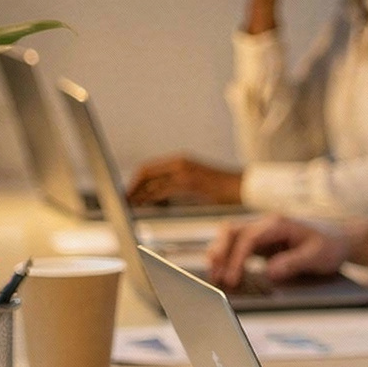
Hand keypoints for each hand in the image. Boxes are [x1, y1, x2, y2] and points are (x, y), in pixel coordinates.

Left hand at [127, 154, 243, 206]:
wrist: (244, 187)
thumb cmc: (223, 189)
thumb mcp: (196, 183)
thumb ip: (178, 185)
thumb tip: (157, 195)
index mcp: (181, 160)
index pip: (149, 168)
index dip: (135, 180)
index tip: (127, 193)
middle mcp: (180, 162)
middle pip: (145, 171)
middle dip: (131, 186)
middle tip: (123, 200)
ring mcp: (184, 170)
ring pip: (151, 180)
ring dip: (136, 193)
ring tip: (127, 205)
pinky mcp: (189, 182)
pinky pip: (161, 189)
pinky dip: (148, 198)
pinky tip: (142, 206)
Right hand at [205, 214, 347, 288]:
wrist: (341, 239)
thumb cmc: (331, 245)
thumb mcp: (318, 255)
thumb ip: (294, 262)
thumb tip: (269, 272)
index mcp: (279, 224)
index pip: (249, 238)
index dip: (237, 258)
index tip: (232, 279)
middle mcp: (267, 224)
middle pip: (233, 230)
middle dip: (220, 251)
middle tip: (215, 276)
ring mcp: (263, 232)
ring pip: (231, 235)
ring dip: (219, 253)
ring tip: (214, 275)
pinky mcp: (262, 242)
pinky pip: (237, 245)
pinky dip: (227, 256)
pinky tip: (223, 272)